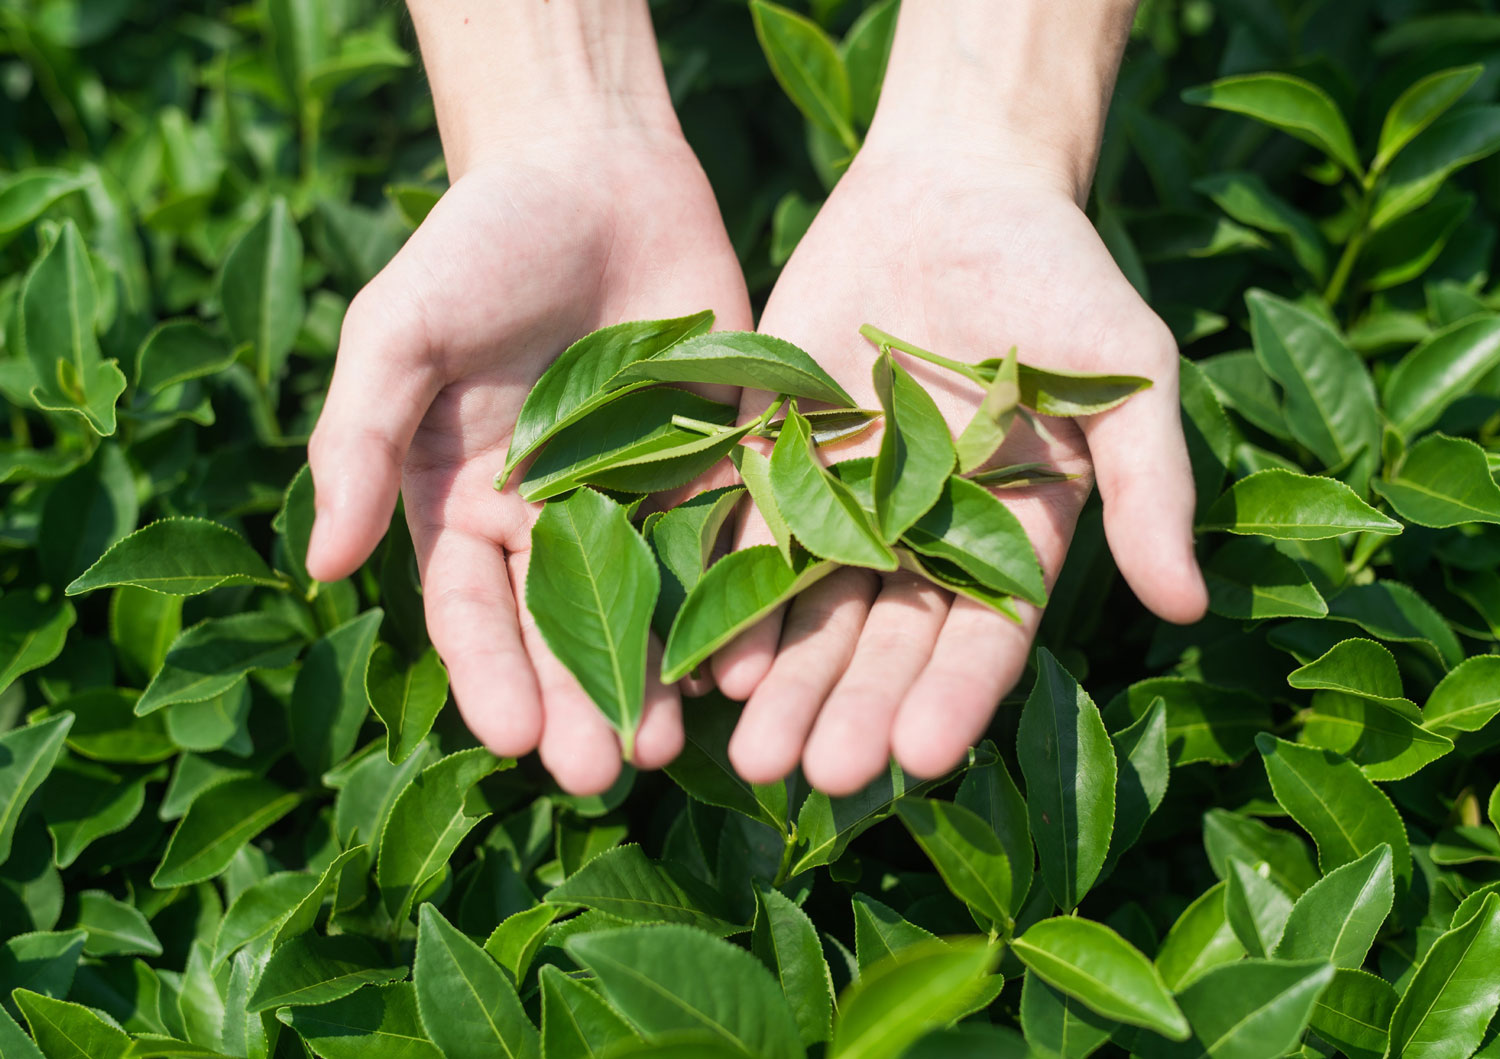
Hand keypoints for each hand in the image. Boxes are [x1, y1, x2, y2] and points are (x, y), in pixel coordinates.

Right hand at [306, 132, 751, 794]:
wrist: (593, 170)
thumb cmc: (476, 247)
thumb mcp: (398, 334)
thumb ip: (358, 443)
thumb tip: (321, 568)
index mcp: (465, 506)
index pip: (470, 614)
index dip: (488, 676)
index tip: (510, 737)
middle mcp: (552, 521)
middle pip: (564, 631)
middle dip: (579, 703)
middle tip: (602, 772)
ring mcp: (640, 498)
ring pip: (650, 607)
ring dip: (659, 677)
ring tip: (673, 746)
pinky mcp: (716, 465)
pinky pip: (727, 543)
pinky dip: (735, 601)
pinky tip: (747, 659)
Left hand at [711, 146, 1207, 794]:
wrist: (956, 188)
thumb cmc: (1060, 278)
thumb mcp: (1124, 372)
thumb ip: (1147, 484)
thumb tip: (1188, 606)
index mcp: (1009, 536)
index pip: (982, 635)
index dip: (953, 696)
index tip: (921, 758)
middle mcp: (920, 539)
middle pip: (883, 641)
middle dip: (849, 708)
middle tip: (814, 778)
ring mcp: (842, 501)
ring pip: (807, 607)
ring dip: (777, 679)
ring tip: (746, 750)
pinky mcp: (776, 454)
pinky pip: (744, 530)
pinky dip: (723, 590)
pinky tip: (697, 654)